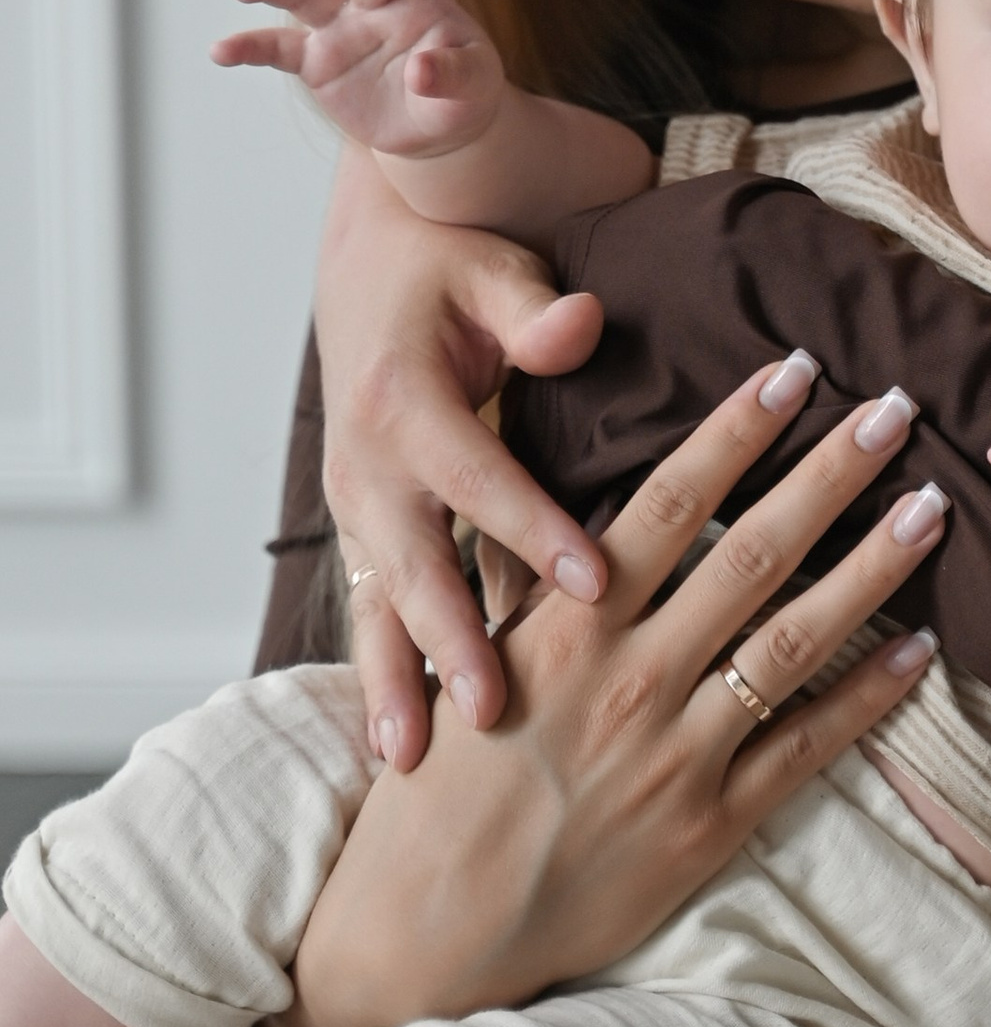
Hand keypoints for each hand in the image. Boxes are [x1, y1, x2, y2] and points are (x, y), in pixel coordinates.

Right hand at [217, 0, 504, 162]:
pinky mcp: (315, 59)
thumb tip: (420, 72)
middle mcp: (377, 2)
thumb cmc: (462, 92)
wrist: (434, 126)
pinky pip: (277, 49)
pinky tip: (221, 50)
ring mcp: (342, 27)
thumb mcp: (474, 86)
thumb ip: (453, 74)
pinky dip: (249, 47)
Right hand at [266, 353, 945, 1026]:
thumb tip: (598, 510)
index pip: (669, 504)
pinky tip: (920, 650)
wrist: (430, 926)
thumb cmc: (444, 787)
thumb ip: (540, 589)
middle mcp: (631, 678)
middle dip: (829, 475)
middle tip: (895, 411)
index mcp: (568, 627)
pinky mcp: (711, 823)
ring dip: (872, 568)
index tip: (791, 372)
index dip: (736, 432)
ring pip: (797, 640)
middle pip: (752, 553)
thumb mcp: (475, 663)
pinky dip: (869, 697)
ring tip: (930, 508)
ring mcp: (679, 752)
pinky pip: (807, 748)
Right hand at [312, 146, 612, 766]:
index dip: (535, 529)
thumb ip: (533, 310)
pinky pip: (373, 611)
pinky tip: (399, 747)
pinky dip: (384, 675)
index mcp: (402, 399)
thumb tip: (578, 324)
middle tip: (492, 708)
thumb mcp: (491, 272)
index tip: (597, 585)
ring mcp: (356, 507)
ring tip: (413, 758)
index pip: (479, 476)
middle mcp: (367, 464)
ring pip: (379, 605)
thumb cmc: (449, 270)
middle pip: (414, 563)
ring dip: (396, 680)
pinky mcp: (362, 533)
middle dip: (451, 640)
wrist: (368, 269)